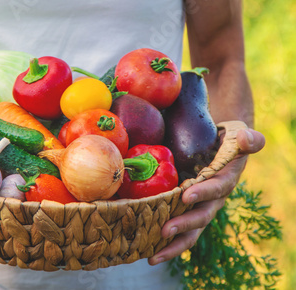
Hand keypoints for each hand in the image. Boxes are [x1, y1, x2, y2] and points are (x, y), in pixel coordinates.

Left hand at [148, 129, 264, 264]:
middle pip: (201, 216)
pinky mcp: (186, 212)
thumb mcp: (240, 136)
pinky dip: (164, 243)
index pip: (216, 188)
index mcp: (225, 181)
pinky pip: (178, 230)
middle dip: (184, 224)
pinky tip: (146, 253)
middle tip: (165, 231)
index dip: (204, 193)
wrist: (219, 148)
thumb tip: (246, 140)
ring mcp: (200, 209)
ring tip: (153, 256)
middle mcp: (213, 200)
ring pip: (189, 231)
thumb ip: (248, 139)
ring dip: (172, 245)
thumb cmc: (227, 142)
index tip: (187, 196)